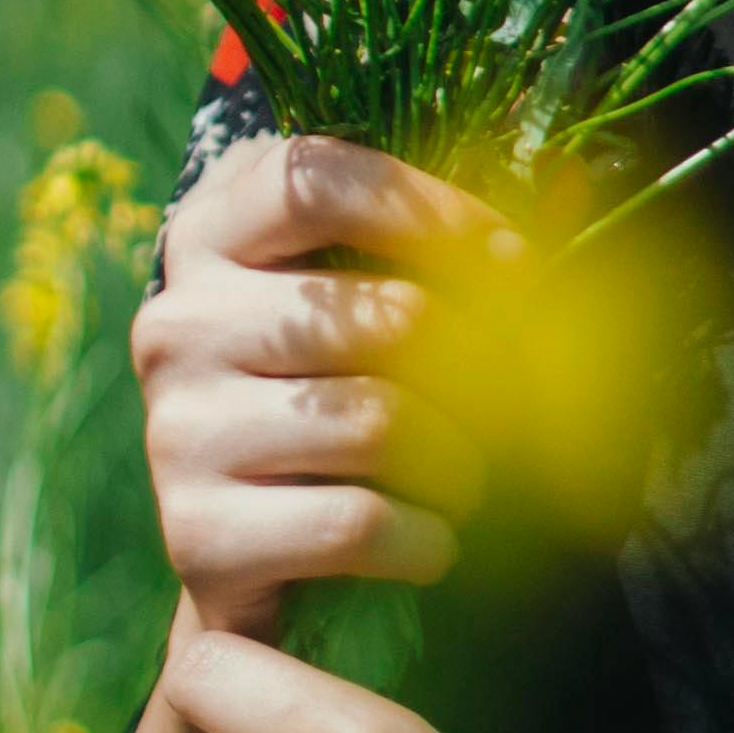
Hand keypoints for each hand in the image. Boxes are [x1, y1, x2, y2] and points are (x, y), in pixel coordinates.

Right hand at [132, 132, 511, 640]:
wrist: (255, 551)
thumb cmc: (338, 393)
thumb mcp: (370, 297)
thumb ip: (440, 247)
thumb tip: (558, 213)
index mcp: (209, 236)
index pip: (315, 181)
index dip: (432, 211)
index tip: (513, 262)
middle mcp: (175, 321)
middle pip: (382, 315)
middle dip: (481, 366)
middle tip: (511, 405)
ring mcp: (176, 427)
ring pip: (377, 423)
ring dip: (459, 463)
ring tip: (463, 476)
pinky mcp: (198, 532)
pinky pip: (358, 522)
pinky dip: (424, 540)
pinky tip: (428, 543)